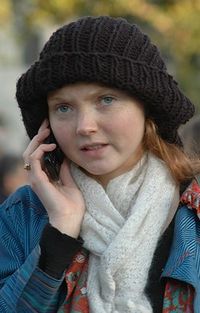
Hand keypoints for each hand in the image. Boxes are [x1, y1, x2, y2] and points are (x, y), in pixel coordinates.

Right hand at [23, 120, 84, 237]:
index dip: (41, 141)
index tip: (49, 129)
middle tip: (46, 126)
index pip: (37, 155)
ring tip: (47, 132)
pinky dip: (40, 150)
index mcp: (43, 176)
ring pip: (28, 153)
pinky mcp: (37, 180)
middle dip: (38, 137)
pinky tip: (51, 146)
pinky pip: (33, 160)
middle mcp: (36, 176)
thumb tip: (65, 155)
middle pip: (30, 152)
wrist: (71, 217)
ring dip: (37, 141)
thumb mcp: (69, 180)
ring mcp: (35, 178)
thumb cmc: (71, 203)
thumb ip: (64, 168)